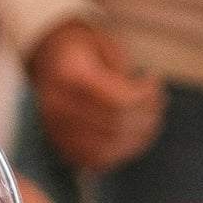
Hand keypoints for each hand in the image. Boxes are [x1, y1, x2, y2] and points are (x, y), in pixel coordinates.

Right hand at [28, 19, 164, 172]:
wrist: (45, 59)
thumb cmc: (80, 48)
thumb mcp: (103, 42)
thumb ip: (122, 67)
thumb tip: (142, 97)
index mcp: (67, 76)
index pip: (119, 102)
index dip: (145, 96)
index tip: (153, 81)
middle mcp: (56, 107)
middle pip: (117, 126)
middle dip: (146, 115)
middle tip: (157, 100)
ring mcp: (55, 131)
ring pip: (111, 148)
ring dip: (140, 136)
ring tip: (149, 115)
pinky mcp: (60, 147)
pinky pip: (99, 160)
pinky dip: (123, 150)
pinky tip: (134, 132)